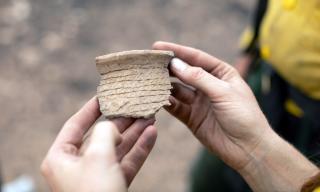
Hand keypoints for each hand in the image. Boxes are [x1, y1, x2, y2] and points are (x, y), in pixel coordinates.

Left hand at [41, 97, 156, 191]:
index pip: (76, 124)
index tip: (105, 94)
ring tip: (150, 116)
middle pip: (101, 135)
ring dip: (134, 132)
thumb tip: (112, 126)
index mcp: (61, 157)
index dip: (92, 108)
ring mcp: (97, 176)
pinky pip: (127, 162)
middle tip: (136, 105)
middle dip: (121, 120)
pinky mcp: (113, 184)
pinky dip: (140, 149)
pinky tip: (152, 134)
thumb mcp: (97, 156)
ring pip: (118, 148)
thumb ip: (104, 132)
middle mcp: (77, 165)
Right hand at [153, 41, 270, 170]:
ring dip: (165, 85)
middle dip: (168, 67)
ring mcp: (199, 102)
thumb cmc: (244, 115)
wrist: (248, 148)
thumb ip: (199, 78)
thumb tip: (175, 64)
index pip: (196, 58)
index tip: (157, 47)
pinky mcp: (192, 117)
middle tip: (150, 63)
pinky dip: (167, 102)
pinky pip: (176, 107)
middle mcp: (208, 85)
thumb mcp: (223, 92)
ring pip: (177, 90)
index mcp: (221, 73)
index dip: (177, 51)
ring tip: (150, 81)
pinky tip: (158, 99)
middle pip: (184, 72)